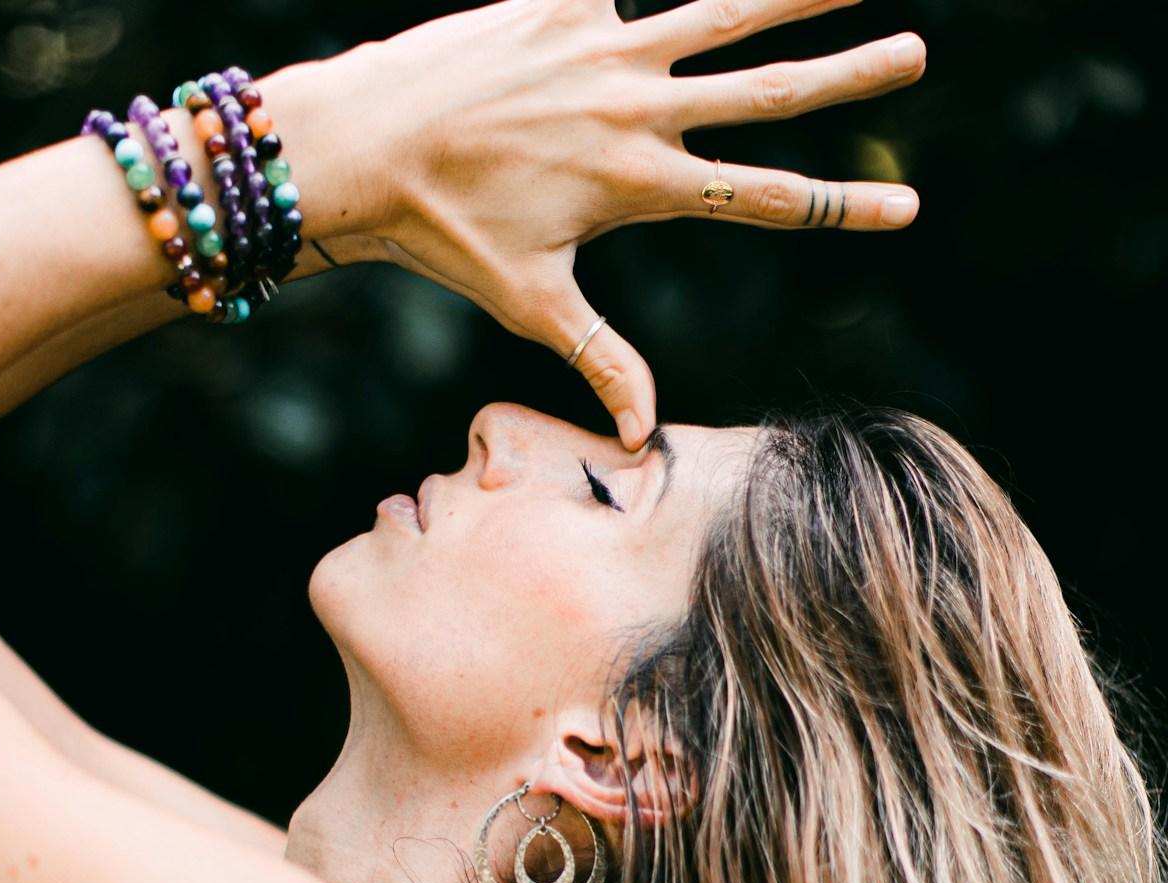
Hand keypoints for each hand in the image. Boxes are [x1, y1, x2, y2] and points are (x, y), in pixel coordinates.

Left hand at [348, 0, 926, 449]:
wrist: (365, 147)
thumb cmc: (443, 235)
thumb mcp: (531, 304)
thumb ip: (602, 360)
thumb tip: (644, 439)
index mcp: (640, 186)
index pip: (762, 201)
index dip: (839, 206)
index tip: (906, 207)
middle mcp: (635, 111)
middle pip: (764, 93)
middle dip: (847, 75)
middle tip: (916, 56)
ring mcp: (602, 49)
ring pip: (719, 12)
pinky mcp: (558, 4)